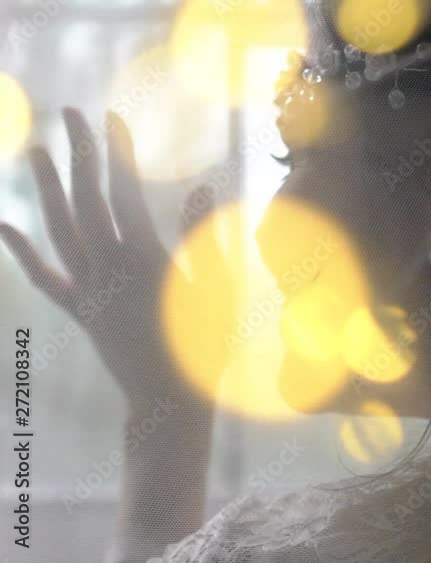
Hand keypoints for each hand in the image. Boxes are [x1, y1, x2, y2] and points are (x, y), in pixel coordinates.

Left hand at [0, 108, 220, 416]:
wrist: (169, 402)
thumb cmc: (204, 349)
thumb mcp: (216, 291)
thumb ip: (201, 239)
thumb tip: (199, 190)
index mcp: (148, 261)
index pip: (125, 195)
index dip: (118, 154)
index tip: (111, 119)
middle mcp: (110, 271)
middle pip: (87, 203)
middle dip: (80, 156)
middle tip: (70, 116)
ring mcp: (89, 291)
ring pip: (59, 232)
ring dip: (46, 190)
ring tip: (35, 153)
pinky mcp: (80, 312)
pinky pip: (44, 278)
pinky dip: (22, 251)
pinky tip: (3, 225)